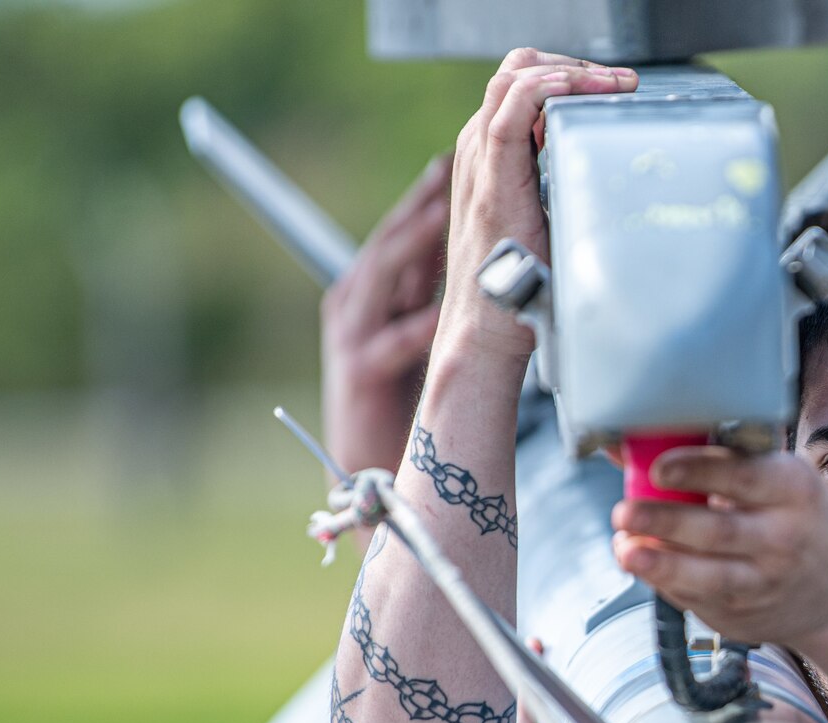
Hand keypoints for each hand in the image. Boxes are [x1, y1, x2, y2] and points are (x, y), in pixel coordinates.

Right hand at [321, 154, 449, 477]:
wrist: (366, 457)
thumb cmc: (399, 389)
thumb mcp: (416, 325)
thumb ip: (434, 286)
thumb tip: (475, 245)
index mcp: (372, 288)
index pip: (401, 233)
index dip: (423, 195)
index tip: (452, 160)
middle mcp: (355, 301)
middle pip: (387, 242)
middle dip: (416, 205)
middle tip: (446, 169)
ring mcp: (351, 334)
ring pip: (380, 277)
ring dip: (411, 245)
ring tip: (441, 215)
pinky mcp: (359, 372)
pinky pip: (389, 343)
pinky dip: (413, 325)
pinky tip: (437, 311)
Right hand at [438, 50, 636, 361]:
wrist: (485, 328)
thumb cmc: (519, 288)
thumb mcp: (549, 225)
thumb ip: (563, 194)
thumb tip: (614, 185)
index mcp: (492, 156)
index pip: (522, 86)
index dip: (568, 74)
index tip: (613, 88)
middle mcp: (479, 149)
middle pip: (517, 71)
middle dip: (573, 67)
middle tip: (619, 83)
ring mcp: (480, 161)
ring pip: (513, 79)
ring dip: (570, 73)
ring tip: (614, 85)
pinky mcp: (489, 180)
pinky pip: (509, 112)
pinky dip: (544, 90)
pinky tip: (578, 91)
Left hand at [610, 447, 827, 650]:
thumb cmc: (793, 519)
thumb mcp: (777, 479)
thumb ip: (713, 462)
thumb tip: (626, 447)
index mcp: (793, 489)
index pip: (743, 477)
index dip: (696, 472)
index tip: (658, 469)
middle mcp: (784, 538)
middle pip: (718, 530)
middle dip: (665, 521)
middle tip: (624, 511)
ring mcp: (764, 583)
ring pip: (707, 576)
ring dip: (659, 562)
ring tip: (624, 548)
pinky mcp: (742, 616)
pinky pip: (696, 599)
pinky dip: (663, 582)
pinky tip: (641, 564)